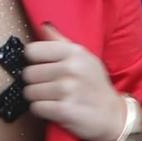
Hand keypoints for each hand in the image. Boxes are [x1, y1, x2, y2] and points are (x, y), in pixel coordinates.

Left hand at [21, 23, 126, 140]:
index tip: (41, 66)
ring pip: (29, 91)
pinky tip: (53, 108)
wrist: (113, 115)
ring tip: (51, 97)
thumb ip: (61, 42)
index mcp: (74, 52)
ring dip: (37, 97)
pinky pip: (36, 107)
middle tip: (48, 86)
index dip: (33, 61)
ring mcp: (68, 89)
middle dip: (34, 82)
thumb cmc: (95, 85)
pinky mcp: (65, 110)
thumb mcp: (84, 57)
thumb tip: (43, 26)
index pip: (32, 50)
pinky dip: (41, 110)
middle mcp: (71, 68)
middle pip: (28, 73)